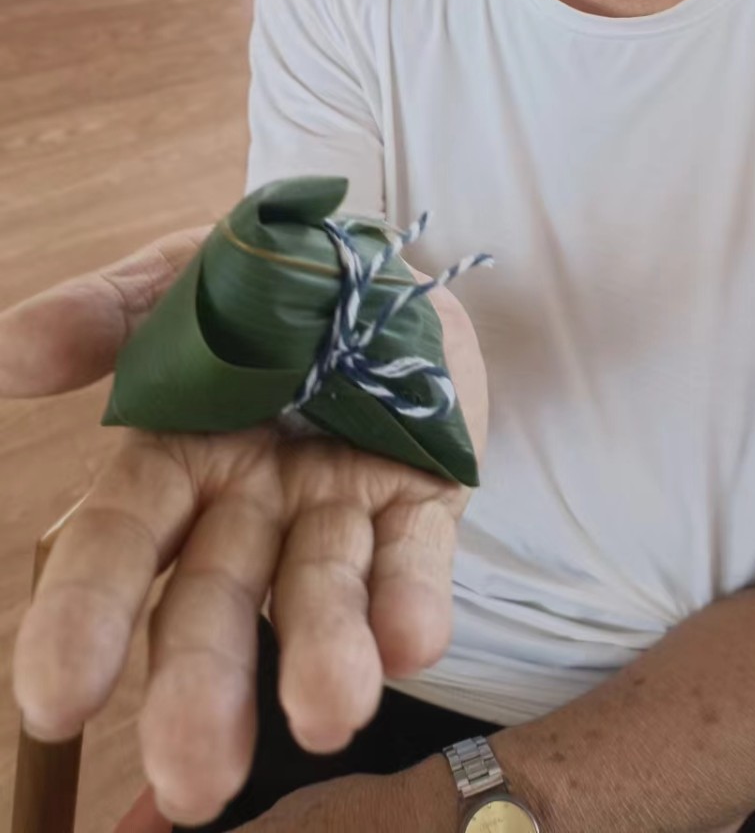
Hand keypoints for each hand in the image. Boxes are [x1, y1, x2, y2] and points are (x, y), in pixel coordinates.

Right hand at [2, 229, 487, 826]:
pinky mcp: (421, 497)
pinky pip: (415, 553)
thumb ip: (105, 312)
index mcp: (174, 457)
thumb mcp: (183, 278)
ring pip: (319, 592)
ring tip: (331, 714)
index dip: (84, 618)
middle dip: (204, 687)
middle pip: (213, 602)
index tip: (55, 701)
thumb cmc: (267, 282)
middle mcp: (249, 504)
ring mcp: (335, 507)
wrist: (385, 264)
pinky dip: (412, 599)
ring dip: (322, 654)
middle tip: (199, 781)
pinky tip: (413, 642)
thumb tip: (10, 353)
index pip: (118, 546)